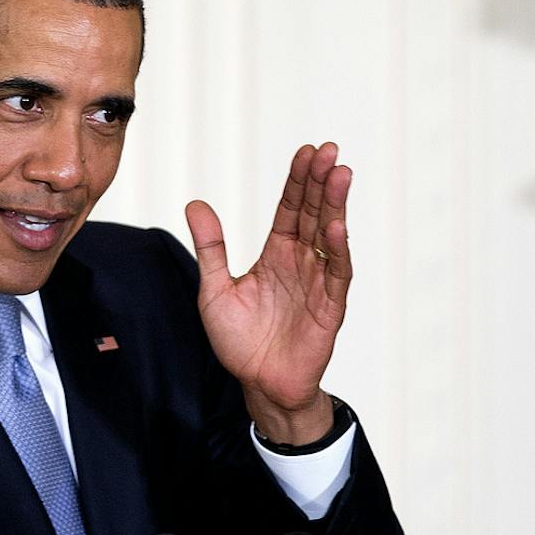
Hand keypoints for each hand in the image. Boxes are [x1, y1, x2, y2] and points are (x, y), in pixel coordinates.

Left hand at [185, 142, 351, 445]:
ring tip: (340, 173)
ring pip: (329, 236)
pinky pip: (335, 274)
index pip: (290, 208)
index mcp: (277, 254)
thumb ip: (210, 248)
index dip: (298, 181)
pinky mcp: (329, 308)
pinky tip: (336, 225)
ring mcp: (318, 283)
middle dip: (320, 181)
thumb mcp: (214, 289)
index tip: (305, 152)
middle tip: (328, 150)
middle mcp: (301, 262)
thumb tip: (195, 204)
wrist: (258, 385)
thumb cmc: (239, 342)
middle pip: (313, 213)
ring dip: (335, 205)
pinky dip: (337, 250)